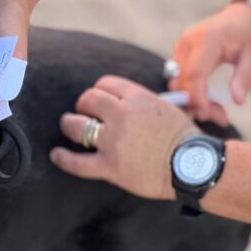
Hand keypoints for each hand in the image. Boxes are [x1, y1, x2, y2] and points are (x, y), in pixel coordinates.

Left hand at [50, 76, 198, 199]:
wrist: (194, 166)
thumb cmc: (185, 140)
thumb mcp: (169, 108)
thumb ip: (146, 104)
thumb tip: (133, 104)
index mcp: (138, 97)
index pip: (105, 84)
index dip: (99, 91)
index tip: (99, 100)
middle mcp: (122, 115)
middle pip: (88, 100)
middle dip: (84, 105)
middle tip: (85, 113)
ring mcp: (114, 140)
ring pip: (77, 125)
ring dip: (70, 124)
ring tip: (70, 127)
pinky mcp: (110, 166)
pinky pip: (77, 162)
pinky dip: (63, 158)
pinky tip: (57, 155)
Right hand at [171, 3, 250, 125]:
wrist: (245, 16)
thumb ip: (245, 77)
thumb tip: (237, 101)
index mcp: (208, 38)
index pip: (194, 74)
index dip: (198, 98)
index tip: (210, 114)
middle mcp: (189, 40)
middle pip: (181, 81)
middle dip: (196, 104)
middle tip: (220, 117)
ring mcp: (182, 45)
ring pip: (177, 82)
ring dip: (194, 101)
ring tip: (218, 110)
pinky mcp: (181, 52)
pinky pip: (180, 78)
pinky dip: (192, 93)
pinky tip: (210, 100)